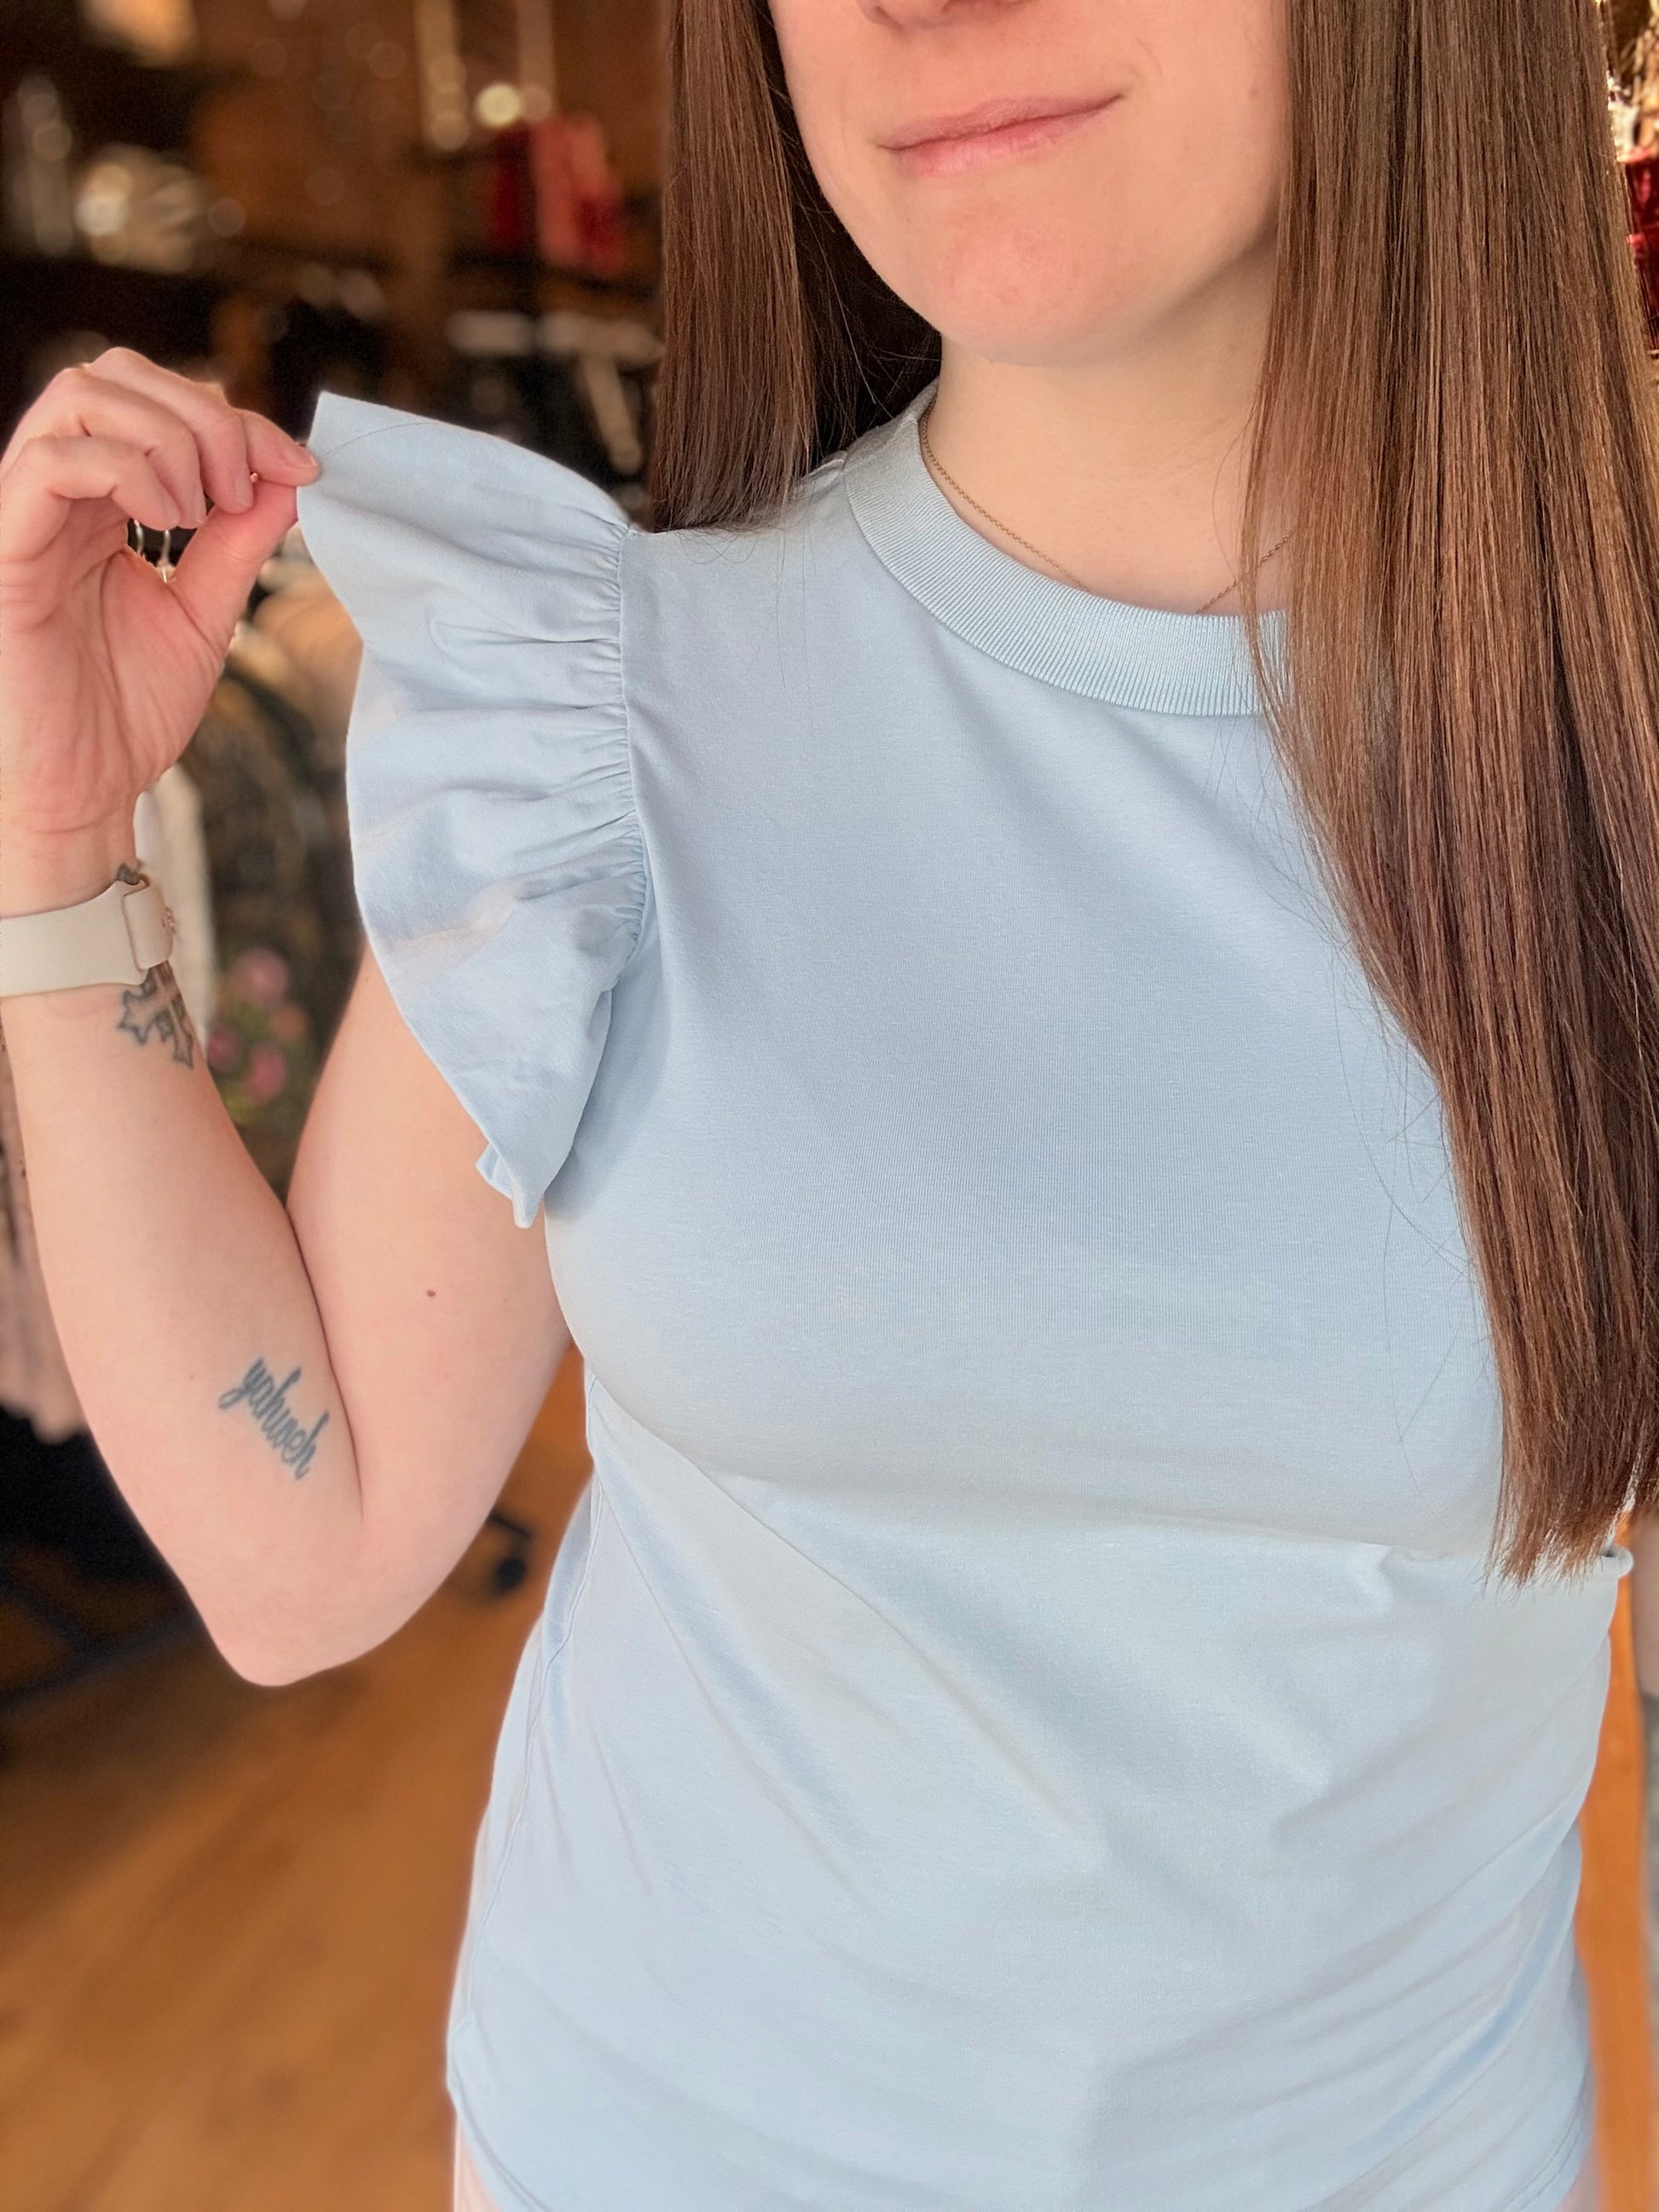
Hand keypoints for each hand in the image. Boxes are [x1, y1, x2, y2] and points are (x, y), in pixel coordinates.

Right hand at [0, 347, 321, 857]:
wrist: (80, 793)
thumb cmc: (124, 716)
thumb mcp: (205, 615)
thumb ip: (238, 544)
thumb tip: (288, 476)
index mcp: (100, 503)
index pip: (157, 403)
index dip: (237, 419)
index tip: (298, 470)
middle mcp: (57, 496)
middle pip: (114, 375)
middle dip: (202, 413)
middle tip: (244, 489)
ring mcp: (26, 515)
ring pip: (79, 396)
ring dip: (167, 438)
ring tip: (202, 512)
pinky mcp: (6, 551)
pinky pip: (49, 463)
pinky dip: (124, 470)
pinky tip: (165, 524)